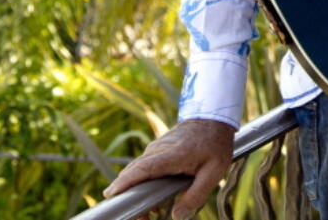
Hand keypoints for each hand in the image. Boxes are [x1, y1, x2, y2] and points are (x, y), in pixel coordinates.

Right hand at [103, 118, 235, 219]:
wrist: (213, 118)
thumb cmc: (215, 144)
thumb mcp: (214, 172)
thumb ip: (196, 195)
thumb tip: (178, 216)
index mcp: (173, 155)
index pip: (143, 168)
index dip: (126, 182)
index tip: (111, 195)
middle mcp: (158, 150)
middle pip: (133, 171)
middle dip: (127, 194)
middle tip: (139, 217)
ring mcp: (155, 148)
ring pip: (136, 170)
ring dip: (133, 189)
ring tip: (146, 213)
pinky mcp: (155, 149)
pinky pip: (142, 166)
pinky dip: (139, 181)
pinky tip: (150, 196)